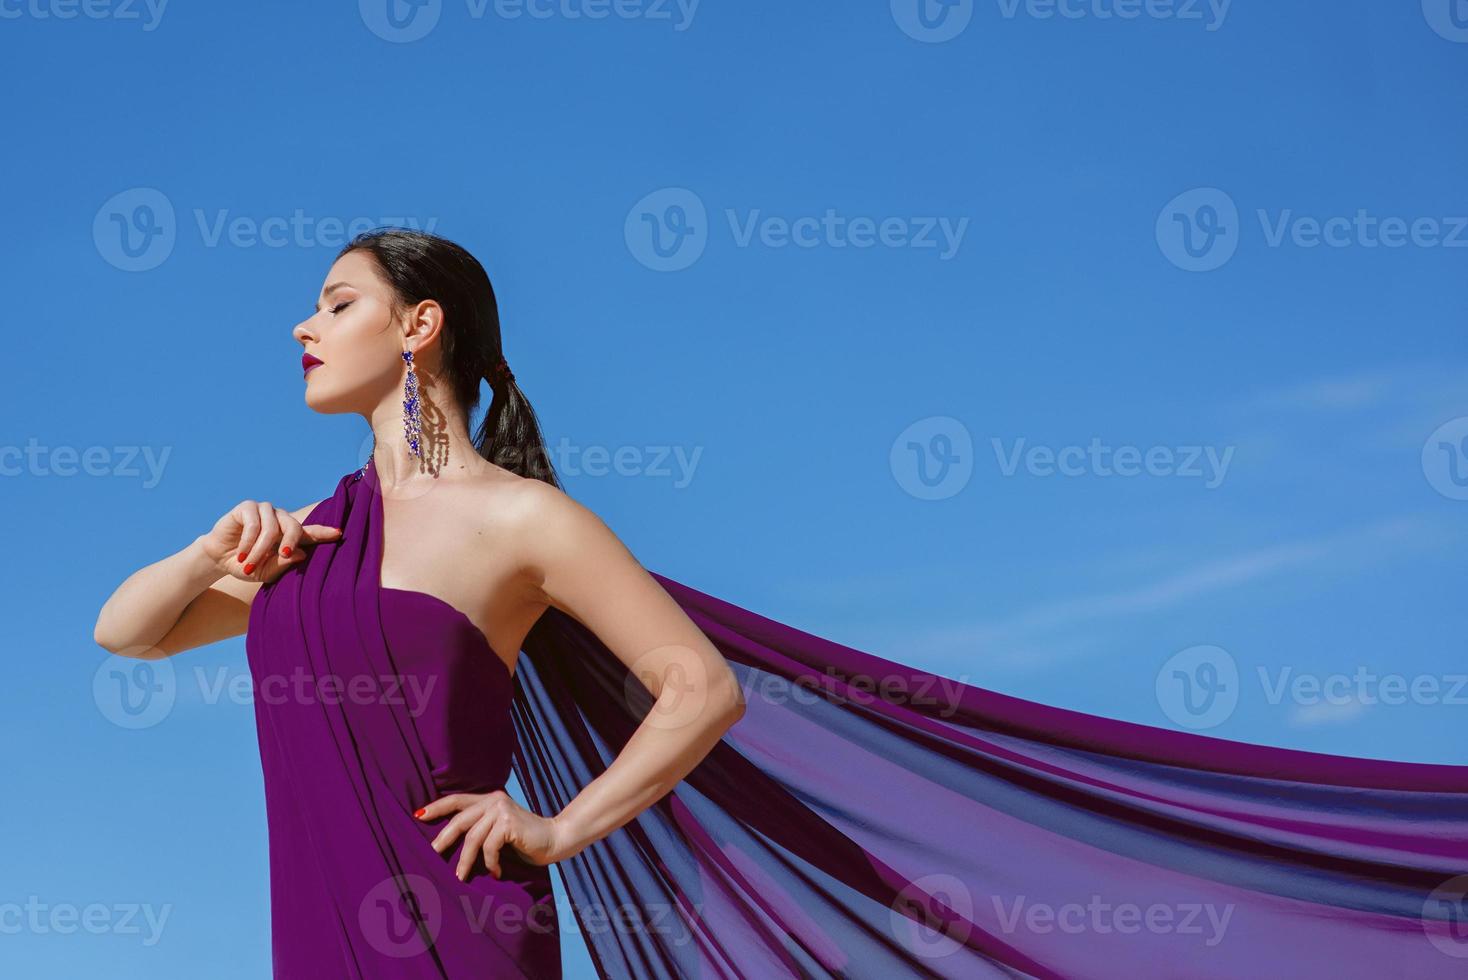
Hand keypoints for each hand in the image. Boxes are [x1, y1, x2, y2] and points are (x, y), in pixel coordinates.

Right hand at [196, 499, 341, 583]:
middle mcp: (280, 519)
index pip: (311, 532)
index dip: (324, 532)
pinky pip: (253, 524)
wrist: (218, 558)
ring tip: (248, 564)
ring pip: (271, 528)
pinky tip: (241, 554)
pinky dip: (247, 542)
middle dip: (291, 542)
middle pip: (295, 526)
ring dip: (259, 550)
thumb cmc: (246, 565)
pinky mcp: (248, 507)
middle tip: (284, 554)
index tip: (339, 533)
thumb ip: (282, 565)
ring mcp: (265, 511)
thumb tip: (302, 554)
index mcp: (290, 535)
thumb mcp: (264, 572)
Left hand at [416, 790, 571, 880]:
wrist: (555, 839)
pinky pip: (489, 847)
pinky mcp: (509, 823)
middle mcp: (494, 800)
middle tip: (431, 853)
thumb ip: (481, 827)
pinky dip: (490, 863)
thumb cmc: (525, 840)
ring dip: (466, 860)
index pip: (457, 799)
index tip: (417, 815)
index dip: (437, 807)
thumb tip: (449, 841)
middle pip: (460, 820)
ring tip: (460, 876)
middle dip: (443, 838)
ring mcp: (502, 809)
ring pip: (473, 837)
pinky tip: (496, 873)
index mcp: (490, 798)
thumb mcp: (499, 830)